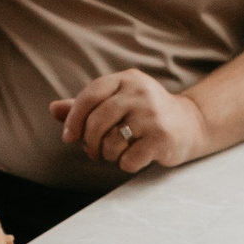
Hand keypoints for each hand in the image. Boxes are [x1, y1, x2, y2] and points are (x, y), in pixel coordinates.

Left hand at [50, 70, 208, 172]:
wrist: (190, 125)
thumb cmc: (146, 114)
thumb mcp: (118, 102)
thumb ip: (87, 106)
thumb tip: (53, 109)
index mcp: (127, 79)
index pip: (90, 95)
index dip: (74, 118)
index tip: (69, 136)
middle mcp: (141, 93)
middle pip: (97, 121)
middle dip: (89, 142)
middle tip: (93, 152)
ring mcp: (153, 115)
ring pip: (110, 143)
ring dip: (108, 155)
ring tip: (117, 153)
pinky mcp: (162, 138)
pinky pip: (128, 160)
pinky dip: (126, 164)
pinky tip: (136, 157)